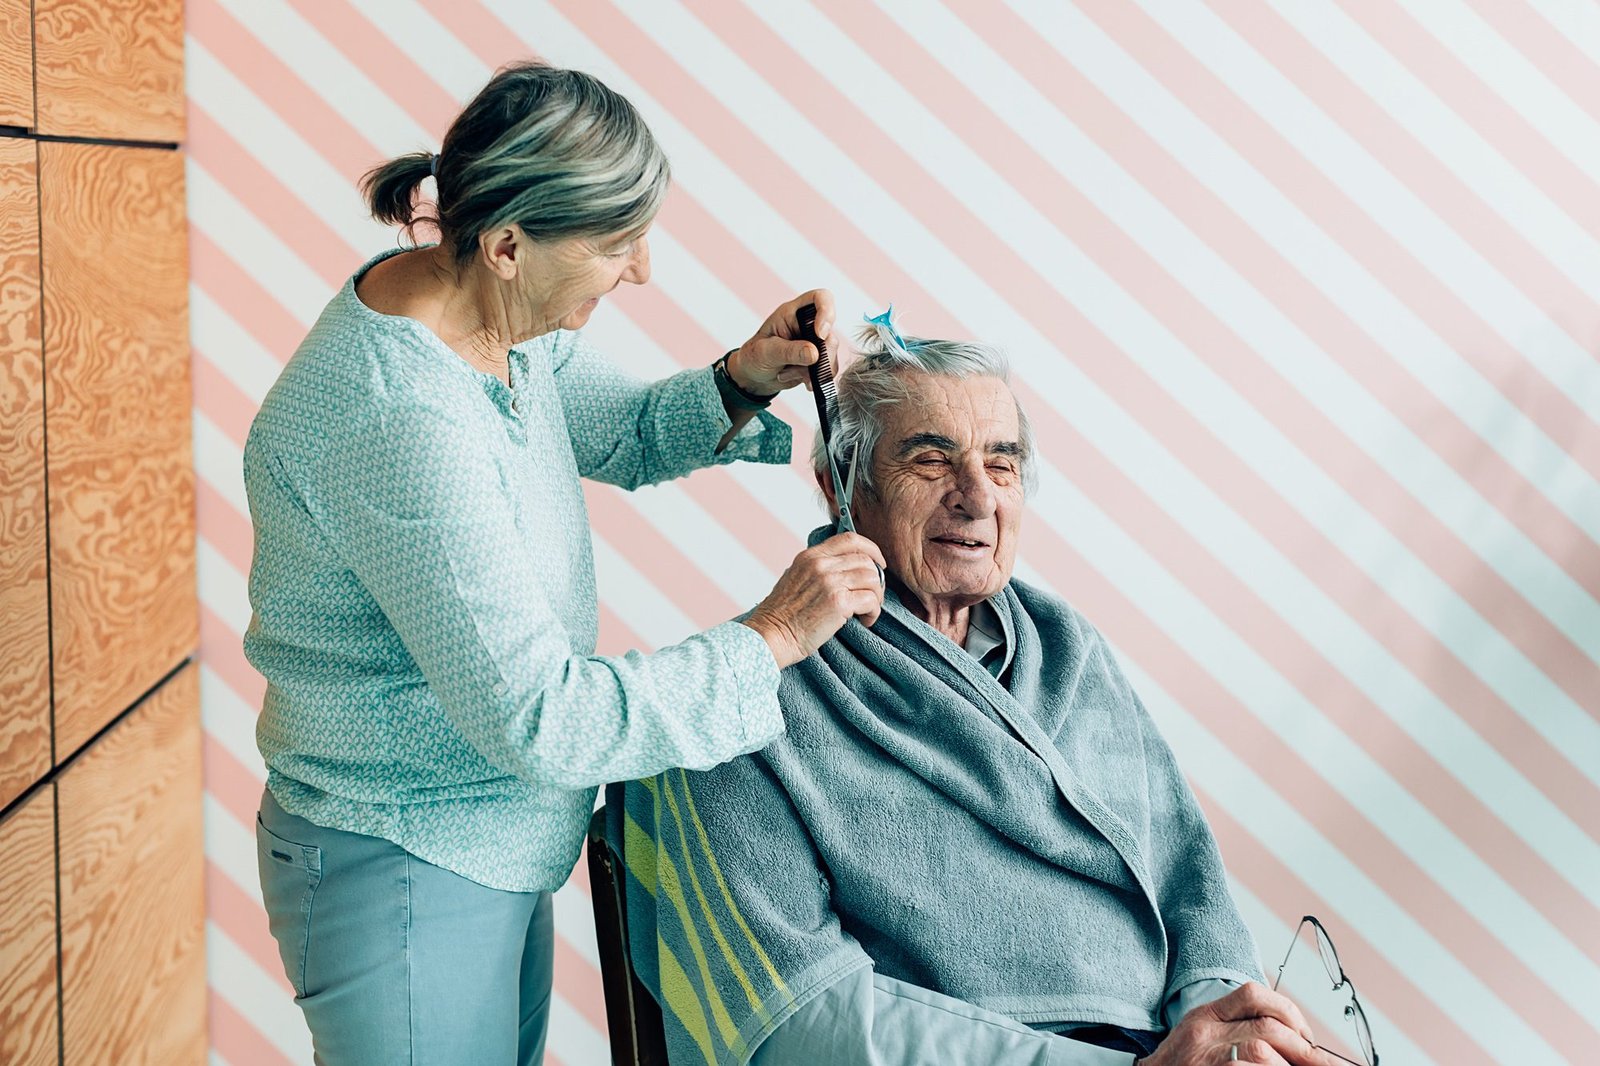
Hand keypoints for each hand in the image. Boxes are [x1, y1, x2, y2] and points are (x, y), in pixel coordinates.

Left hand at [726, 289, 837, 395]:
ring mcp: (814, 343)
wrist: (754, 376)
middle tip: (799, 366)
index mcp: (792, 313)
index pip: (820, 298)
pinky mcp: (818, 360)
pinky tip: (797, 379)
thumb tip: (814, 354)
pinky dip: (815, 378)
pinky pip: (828, 369)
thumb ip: (789, 351)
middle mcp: (807, 325)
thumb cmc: (754, 356)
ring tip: (787, 373)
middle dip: (818, 354)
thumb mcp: (766, 352)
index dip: (826, 312)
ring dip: (813, 370)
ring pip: (831, 354)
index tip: (820, 334)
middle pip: (829, 333)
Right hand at [742, 532, 885, 668]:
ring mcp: (830, 583)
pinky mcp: (838, 603)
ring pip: (872, 579)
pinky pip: (871, 600)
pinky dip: (873, 612)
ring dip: (876, 597)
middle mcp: (821, 565)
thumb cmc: (782, 614)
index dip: (871, 549)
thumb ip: (818, 569)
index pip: (850, 539)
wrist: (772, 635)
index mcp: (811, 557)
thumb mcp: (795, 577)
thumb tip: (844, 569)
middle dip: (876, 580)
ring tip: (867, 611)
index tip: (878, 563)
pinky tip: (865, 620)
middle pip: (866, 561)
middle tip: (872, 597)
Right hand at [1139, 983, 1332, 1065]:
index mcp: (1205, 1016)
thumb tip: (1294, 1041)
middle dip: (1303, 1048)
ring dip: (1290, 1065)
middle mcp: (1203, 1033)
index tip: (1307, 1034)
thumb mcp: (1202, 1040)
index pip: (1252, 994)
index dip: (1288, 1011)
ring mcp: (1206, 1058)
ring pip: (1262, 1052)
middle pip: (1267, 1027)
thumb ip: (1237, 1030)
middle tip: (1321, 1063)